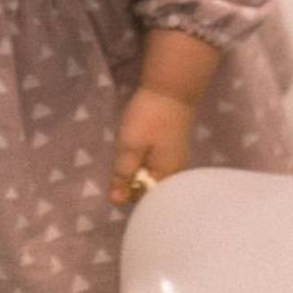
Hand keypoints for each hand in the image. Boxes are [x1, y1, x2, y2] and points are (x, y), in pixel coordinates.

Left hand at [109, 87, 196, 205]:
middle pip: (150, 189)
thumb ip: (123, 175)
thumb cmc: (149, 119)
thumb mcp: (130, 147)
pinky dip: (145, 160)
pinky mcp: (172, 148)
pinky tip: (137, 149)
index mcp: (167, 179)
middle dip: (133, 181)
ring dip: (138, 169)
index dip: (128, 192)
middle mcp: (175, 174)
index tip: (116, 178)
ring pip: (152, 175)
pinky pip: (156, 164)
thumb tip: (116, 203)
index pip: (146, 200)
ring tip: (127, 154)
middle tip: (122, 162)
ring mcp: (176, 160)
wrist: (170, 89)